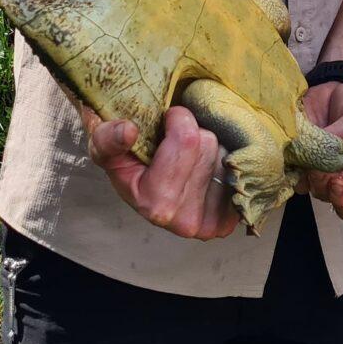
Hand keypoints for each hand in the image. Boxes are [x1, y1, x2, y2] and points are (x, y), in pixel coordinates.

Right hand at [79, 103, 238, 239]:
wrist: (141, 185)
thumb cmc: (124, 159)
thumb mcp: (102, 144)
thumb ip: (107, 137)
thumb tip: (128, 131)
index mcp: (156, 205)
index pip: (188, 139)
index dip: (177, 119)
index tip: (164, 121)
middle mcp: (185, 222)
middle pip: (208, 144)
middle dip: (193, 134)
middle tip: (174, 145)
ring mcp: (210, 224)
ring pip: (225, 154)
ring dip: (209, 148)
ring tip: (187, 159)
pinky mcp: (229, 220)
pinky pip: (239, 169)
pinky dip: (224, 163)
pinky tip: (204, 171)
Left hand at [298, 78, 342, 220]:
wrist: (336, 89)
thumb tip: (324, 152)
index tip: (336, 183)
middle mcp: (334, 178)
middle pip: (323, 195)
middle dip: (319, 178)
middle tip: (317, 154)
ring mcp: (312, 168)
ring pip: (301, 184)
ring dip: (300, 167)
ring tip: (303, 143)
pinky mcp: (294, 155)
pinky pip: (285, 167)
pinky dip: (285, 157)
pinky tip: (290, 140)